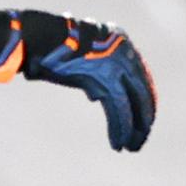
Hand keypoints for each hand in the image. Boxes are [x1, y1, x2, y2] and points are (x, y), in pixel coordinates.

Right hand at [0, 8, 155, 152]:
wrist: (40, 38)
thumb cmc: (54, 49)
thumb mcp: (82, 56)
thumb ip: (96, 72)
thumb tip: (98, 95)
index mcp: (122, 43)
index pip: (142, 79)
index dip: (144, 103)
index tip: (142, 123)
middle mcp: (125, 54)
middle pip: (143, 93)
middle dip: (143, 120)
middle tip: (140, 140)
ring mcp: (116, 66)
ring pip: (131, 105)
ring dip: (132, 130)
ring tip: (130, 147)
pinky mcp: (105, 80)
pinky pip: (119, 110)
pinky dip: (119, 129)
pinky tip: (118, 144)